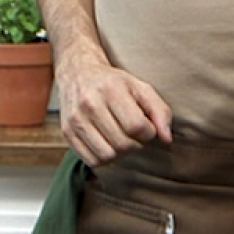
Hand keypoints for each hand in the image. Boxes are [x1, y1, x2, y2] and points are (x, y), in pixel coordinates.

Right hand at [55, 53, 172, 166]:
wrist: (77, 73)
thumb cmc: (113, 83)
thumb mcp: (140, 88)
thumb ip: (160, 111)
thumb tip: (166, 139)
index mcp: (111, 88)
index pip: (137, 126)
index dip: (148, 132)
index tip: (146, 127)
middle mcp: (89, 103)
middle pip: (123, 144)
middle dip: (135, 144)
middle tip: (133, 134)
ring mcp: (75, 119)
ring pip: (107, 156)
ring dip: (120, 153)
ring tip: (120, 139)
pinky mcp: (66, 132)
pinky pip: (92, 161)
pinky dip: (104, 158)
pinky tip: (107, 143)